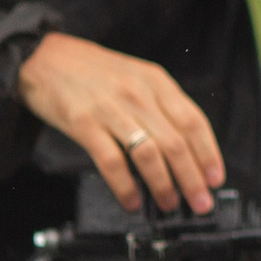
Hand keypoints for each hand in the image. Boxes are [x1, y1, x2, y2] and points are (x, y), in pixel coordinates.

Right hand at [18, 32, 224, 213]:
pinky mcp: (83, 123)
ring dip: (163, 184)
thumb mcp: (136, 76)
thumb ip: (160, 105)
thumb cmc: (93, 71)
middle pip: (176, 142)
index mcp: (156, 81)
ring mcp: (111, 109)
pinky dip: (125, 186)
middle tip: (201, 202)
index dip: (209, 153)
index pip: (193, 121)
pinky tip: (132, 201)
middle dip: (193, 178)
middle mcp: (138, 94)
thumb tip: (184, 146)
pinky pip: (111, 161)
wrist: (43, 57)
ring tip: (169, 203)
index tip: (216, 178)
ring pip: (148, 153)